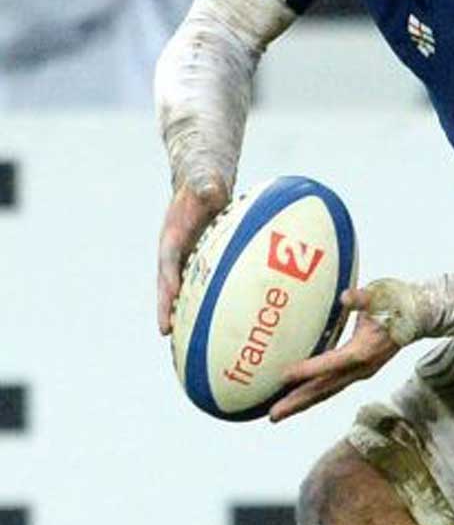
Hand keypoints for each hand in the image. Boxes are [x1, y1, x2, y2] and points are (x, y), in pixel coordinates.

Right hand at [156, 181, 229, 334]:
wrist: (202, 183)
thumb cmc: (203, 183)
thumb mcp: (205, 182)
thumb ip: (206, 186)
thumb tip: (211, 189)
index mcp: (172, 237)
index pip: (168, 267)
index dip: (168, 288)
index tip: (168, 311)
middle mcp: (175, 253)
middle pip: (169, 286)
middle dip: (168, 310)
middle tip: (167, 335)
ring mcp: (186, 260)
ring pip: (182, 291)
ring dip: (182, 313)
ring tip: (186, 342)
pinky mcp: (199, 263)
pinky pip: (200, 286)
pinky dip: (203, 305)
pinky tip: (214, 325)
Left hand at [266, 291, 402, 420]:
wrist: (418, 318)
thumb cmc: (397, 304)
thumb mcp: (381, 297)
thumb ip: (362, 299)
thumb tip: (346, 296)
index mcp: (365, 351)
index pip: (334, 362)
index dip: (310, 369)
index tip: (284, 375)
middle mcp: (362, 368)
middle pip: (326, 388)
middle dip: (298, 401)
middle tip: (273, 415)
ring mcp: (360, 373)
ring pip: (327, 392)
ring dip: (301, 403)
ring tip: (277, 414)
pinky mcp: (357, 373)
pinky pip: (331, 387)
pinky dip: (312, 395)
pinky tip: (296, 397)